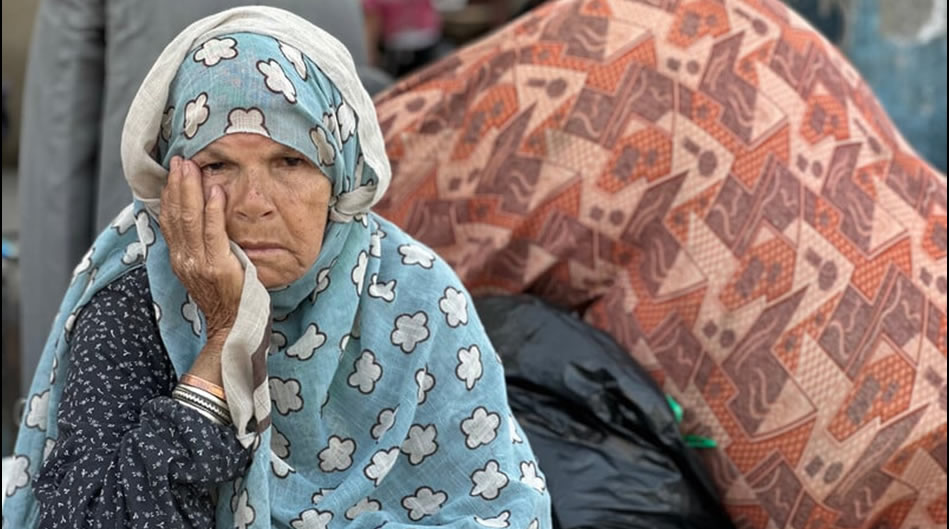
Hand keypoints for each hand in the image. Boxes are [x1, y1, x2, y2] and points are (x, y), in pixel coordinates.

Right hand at [160, 157, 243, 342]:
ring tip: (193, 168)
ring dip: (191, 191)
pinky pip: (214, 233)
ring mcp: (200, 264)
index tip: (173, 172)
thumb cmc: (226, 298)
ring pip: (190, 220)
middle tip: (180, 161)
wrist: (233, 327)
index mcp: (180, 259)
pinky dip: (213, 210)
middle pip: (176, 216)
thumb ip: (200, 247)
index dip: (169, 195)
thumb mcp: (206, 270)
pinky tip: (215, 192)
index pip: (169, 221)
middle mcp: (184, 260)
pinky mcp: (220, 268)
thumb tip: (203, 218)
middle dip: (177, 186)